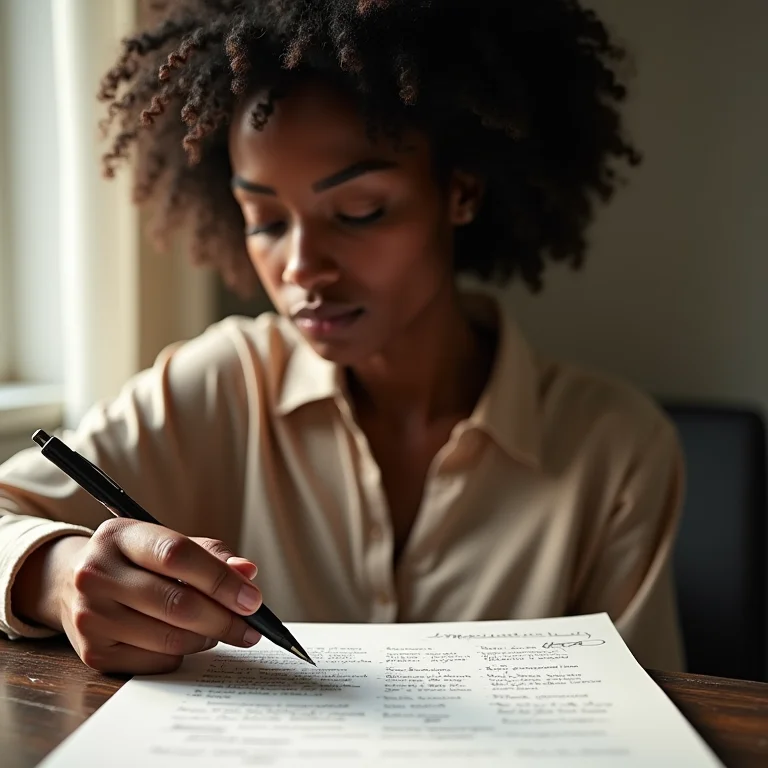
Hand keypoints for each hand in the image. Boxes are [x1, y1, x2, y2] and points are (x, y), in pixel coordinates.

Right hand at [50, 518, 263, 673]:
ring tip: (219, 630)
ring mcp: (90, 615)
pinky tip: (186, 640)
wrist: (72, 585)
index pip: (177, 555)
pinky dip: (181, 654)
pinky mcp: (92, 652)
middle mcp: (97, 573)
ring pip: (169, 637)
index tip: (253, 599)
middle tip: (251, 628)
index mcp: (120, 535)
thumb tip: (247, 572)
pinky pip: (155, 661)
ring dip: (207, 638)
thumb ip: (210, 555)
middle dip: (224, 618)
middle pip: (176, 603)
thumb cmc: (136, 561)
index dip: (220, 579)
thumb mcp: (166, 543)